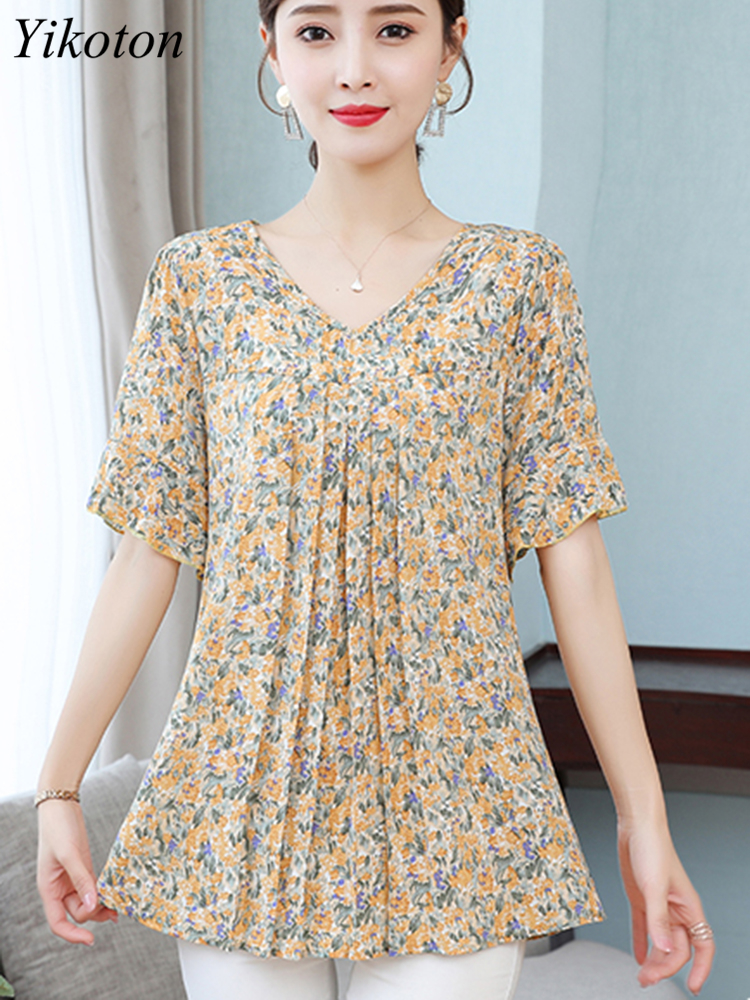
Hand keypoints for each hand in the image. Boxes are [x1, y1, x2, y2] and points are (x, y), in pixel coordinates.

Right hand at [36, 799, 119, 944]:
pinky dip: (103, 893)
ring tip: (119, 906)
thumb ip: (81, 880)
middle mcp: (59, 888)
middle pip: (77, 913)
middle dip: (94, 915)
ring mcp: (72, 879)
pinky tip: (115, 895)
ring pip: (87, 902)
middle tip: (115, 909)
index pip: (58, 922)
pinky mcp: (83, 869)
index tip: (90, 939)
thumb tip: (92, 906)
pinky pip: (93, 888)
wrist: (61, 807)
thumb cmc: (58, 829)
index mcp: (49, 889)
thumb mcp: (70, 854)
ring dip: (101, 906)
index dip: (73, 934)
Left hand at [617, 815, 713, 994]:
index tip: (692, 987)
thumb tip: (665, 949)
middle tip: (647, 980)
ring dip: (653, 960)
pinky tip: (638, 956)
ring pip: (661, 941)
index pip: (703, 946)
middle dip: (665, 967)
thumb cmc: (652, 848)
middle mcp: (676, 909)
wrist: (636, 825)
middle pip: (677, 948)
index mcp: (688, 907)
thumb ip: (658, 919)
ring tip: (641, 976)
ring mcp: (659, 904)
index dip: (701, 968)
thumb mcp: (654, 886)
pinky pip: (644, 927)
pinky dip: (642, 943)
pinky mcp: (641, 898)